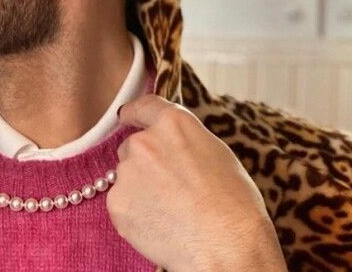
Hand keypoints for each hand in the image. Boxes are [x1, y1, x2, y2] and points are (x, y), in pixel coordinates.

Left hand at [107, 96, 285, 270]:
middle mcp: (145, 142)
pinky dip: (135, 214)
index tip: (126, 115)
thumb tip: (173, 149)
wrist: (225, 245)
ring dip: (140, 190)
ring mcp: (127, 173)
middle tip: (170, 189)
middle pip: (133, 148)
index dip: (134, 112)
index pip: (144, 107)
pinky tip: (160, 226)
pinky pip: (122, 205)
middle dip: (145, 164)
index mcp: (174, 124)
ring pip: (127, 178)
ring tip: (170, 212)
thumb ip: (185, 143)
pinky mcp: (117, 204)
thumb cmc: (234, 204)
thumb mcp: (217, 155)